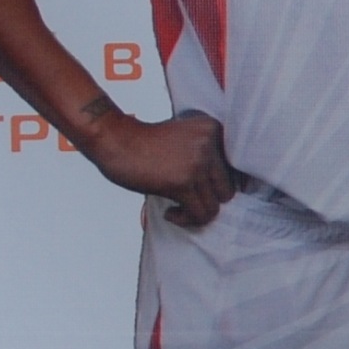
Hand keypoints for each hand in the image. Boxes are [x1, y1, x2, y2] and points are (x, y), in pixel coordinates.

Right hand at [81, 110, 237, 228]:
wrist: (114, 139)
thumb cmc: (144, 142)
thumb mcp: (185, 138)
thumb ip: (205, 155)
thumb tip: (224, 192)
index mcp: (213, 129)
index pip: (234, 168)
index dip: (217, 184)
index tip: (201, 190)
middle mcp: (209, 144)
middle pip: (227, 188)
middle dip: (208, 199)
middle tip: (188, 201)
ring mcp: (197, 163)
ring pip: (214, 205)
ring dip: (196, 213)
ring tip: (178, 209)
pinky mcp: (182, 183)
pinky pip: (199, 214)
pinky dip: (186, 220)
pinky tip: (171, 213)